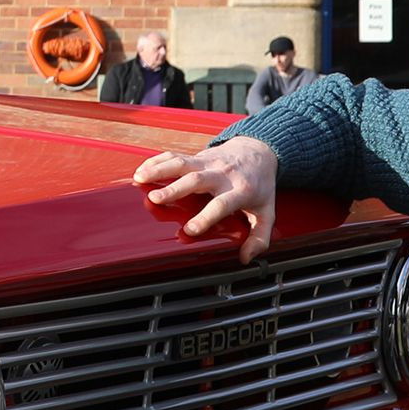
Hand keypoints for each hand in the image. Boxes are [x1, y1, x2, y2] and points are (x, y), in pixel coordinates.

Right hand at [133, 138, 279, 262]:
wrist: (259, 152)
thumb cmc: (260, 186)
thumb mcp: (267, 212)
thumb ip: (260, 237)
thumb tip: (245, 258)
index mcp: (240, 190)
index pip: (221, 204)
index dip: (206, 217)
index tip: (189, 230)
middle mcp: (222, 174)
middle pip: (197, 180)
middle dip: (174, 189)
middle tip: (155, 200)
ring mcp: (208, 162)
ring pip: (182, 163)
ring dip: (159, 170)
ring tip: (140, 179)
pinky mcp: (197, 156)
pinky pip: (175, 155)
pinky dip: (157, 161)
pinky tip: (141, 170)